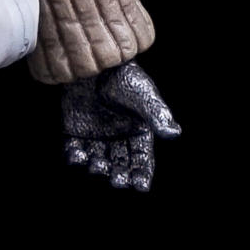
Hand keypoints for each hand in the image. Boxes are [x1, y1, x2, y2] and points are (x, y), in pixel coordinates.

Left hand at [61, 61, 179, 191]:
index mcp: (138, 131)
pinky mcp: (76, 130)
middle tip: (118, 181)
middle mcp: (118, 137)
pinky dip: (75, 157)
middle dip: (120, 174)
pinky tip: (77, 158)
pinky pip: (75, 150)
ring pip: (98, 159)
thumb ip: (158, 116)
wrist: (95, 62)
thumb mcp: (145, 96)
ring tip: (98, 167)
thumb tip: (174, 133)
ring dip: (99, 167)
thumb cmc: (125, 77)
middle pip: (120, 163)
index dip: (142, 174)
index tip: (140, 186)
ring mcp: (96, 135)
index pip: (142, 159)